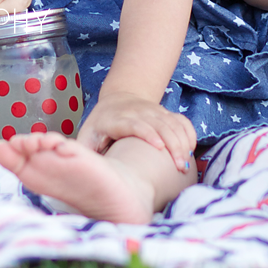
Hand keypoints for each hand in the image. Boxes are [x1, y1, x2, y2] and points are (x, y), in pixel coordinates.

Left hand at [78, 89, 196, 172]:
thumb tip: (76, 169)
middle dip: (172, 144)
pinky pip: (180, 120)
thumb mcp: (86, 135)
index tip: (159, 148)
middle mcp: (138, 112)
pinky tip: (191, 149)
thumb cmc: (100, 124)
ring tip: (185, 164)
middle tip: (179, 167)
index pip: (135, 124)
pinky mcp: (164, 112)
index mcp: (117, 119)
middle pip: (159, 125)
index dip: (148, 134)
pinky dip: (188, 133)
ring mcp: (153, 111)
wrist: (118, 98)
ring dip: (182, 142)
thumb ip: (83, 152)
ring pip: (172, 123)